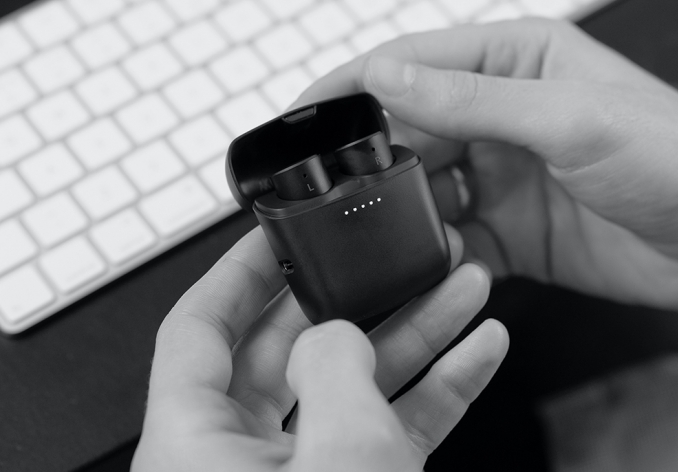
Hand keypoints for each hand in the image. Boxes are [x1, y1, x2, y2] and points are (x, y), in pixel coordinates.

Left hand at [131, 227, 507, 470]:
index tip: (273, 232)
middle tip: (398, 255)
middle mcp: (245, 456)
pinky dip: (438, 388)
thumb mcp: (334, 462)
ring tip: (465, 288)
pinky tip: (479, 353)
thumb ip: (335, 374)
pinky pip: (394, 426)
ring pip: (356, 382)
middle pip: (296, 346)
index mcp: (196, 442)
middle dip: (358, 295)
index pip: (201, 327)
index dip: (237, 271)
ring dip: (415, 334)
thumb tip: (338, 335)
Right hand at [294, 19, 677, 309]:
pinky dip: (440, 254)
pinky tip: (444, 263)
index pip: (412, 62)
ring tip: (399, 233)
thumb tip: (384, 77)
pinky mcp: (511, 229)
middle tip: (343, 192)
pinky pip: (454, 239)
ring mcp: (502, 175)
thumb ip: (469, 101)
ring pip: (425, 190)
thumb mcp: (567, 119)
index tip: (304, 111)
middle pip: (410, 131)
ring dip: (408, 214)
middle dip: (377, 162)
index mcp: (512, 63)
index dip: (353, 83)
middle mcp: (501, 115)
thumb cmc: (676, 157)